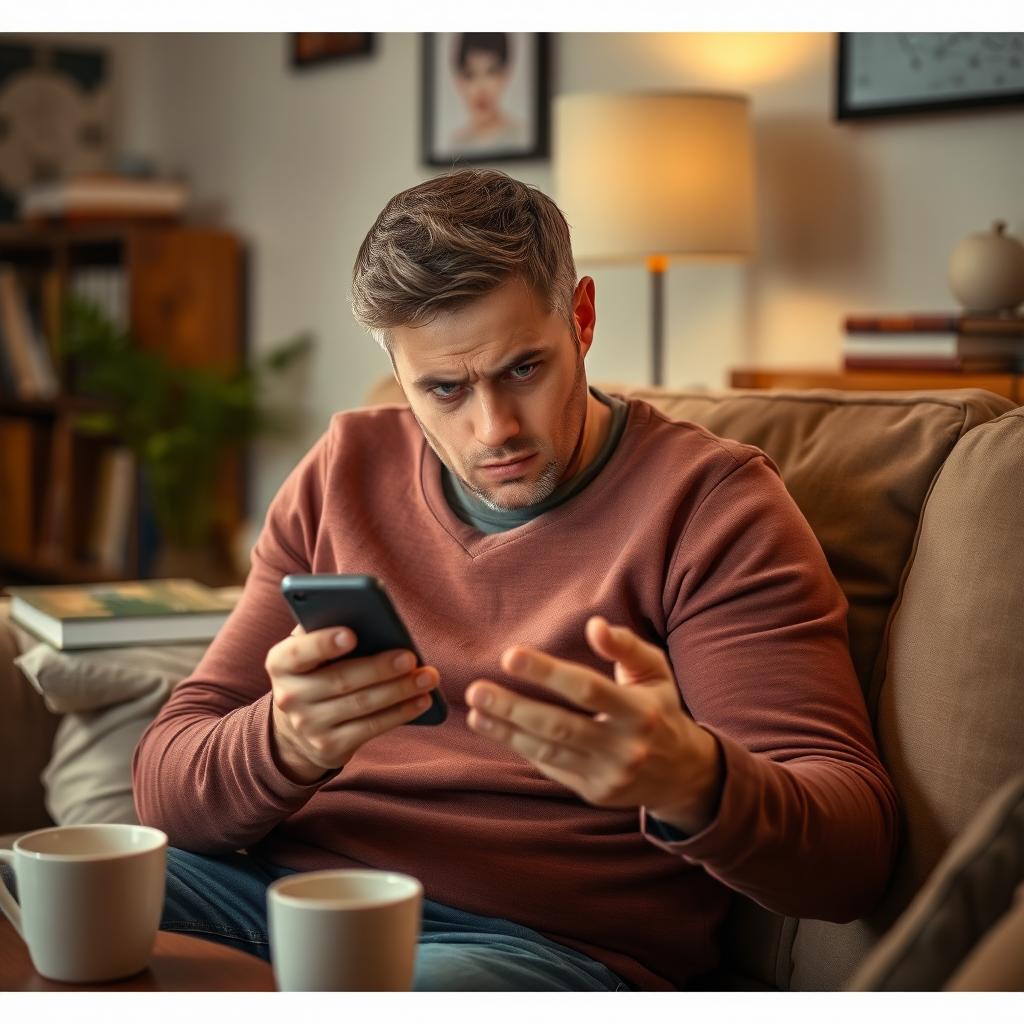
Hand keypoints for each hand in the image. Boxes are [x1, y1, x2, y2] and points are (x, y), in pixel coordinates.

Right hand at [265, 625, 439, 783]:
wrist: (298, 726)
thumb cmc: (317, 670)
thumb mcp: (312, 649)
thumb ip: (329, 627)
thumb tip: (372, 615)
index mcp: (281, 662)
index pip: (297, 652)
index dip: (323, 643)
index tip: (351, 634)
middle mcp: (289, 696)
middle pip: (341, 680)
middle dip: (379, 668)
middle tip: (410, 657)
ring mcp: (308, 725)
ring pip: (361, 705)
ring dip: (399, 690)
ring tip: (428, 677)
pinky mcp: (329, 747)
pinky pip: (371, 729)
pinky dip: (400, 713)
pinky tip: (422, 701)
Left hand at [465, 617, 722, 833]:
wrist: (684, 774)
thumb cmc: (660, 709)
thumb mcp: (655, 671)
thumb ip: (626, 646)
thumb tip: (593, 625)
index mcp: (639, 710)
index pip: (586, 689)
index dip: (546, 673)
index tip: (510, 656)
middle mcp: (624, 746)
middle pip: (559, 725)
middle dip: (512, 707)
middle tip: (475, 690)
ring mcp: (608, 774)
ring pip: (548, 750)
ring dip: (506, 731)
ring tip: (475, 711)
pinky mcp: (594, 792)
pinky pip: (551, 767)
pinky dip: (520, 747)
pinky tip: (495, 729)